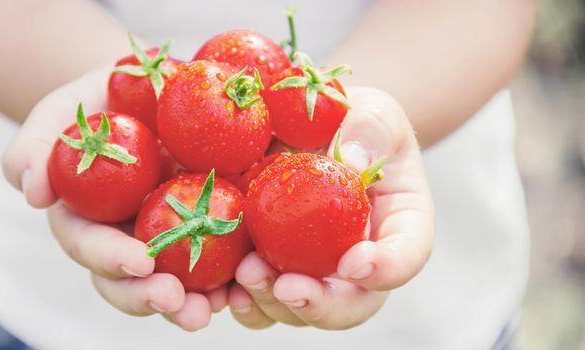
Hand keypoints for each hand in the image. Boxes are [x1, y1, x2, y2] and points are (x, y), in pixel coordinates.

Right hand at [1, 68, 224, 330]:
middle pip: (133, 282)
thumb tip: (31, 192)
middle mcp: (127, 240)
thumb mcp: (64, 112)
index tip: (139, 263)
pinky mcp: (210, 229)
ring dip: (197, 302)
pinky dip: (235, 276)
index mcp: (89, 220)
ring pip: (178, 283)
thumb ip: (38, 145)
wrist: (156, 89)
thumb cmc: (103, 102)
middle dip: (153, 297)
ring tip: (219, 305)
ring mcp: (170, 239)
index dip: (111, 260)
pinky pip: (223, 259)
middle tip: (181, 305)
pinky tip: (252, 280)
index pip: (91, 247)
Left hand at [229, 87, 434, 328]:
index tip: (355, 263)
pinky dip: (241, 300)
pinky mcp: (272, 267)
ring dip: (271, 303)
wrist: (313, 130)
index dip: (387, 269)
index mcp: (398, 226)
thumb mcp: (373, 112)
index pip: (406, 256)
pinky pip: (258, 300)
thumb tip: (350, 162)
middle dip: (318, 304)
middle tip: (287, 287)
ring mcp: (313, 271)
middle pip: (350, 305)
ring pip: (299, 310)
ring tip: (246, 276)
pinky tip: (221, 287)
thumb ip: (370, 130)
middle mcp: (357, 262)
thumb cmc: (352, 122)